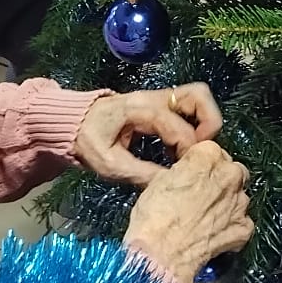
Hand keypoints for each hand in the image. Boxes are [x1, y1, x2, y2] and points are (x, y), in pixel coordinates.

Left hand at [74, 83, 223, 185]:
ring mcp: (158, 97)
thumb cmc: (89, 141)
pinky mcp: (159, 103)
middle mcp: (154, 97)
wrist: (72, 123)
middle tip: (198, 154)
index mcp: (140, 109)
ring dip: (204, 122)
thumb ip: (142, 174)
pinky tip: (180, 150)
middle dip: (209, 125)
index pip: (179, 126)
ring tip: (192, 152)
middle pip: (199, 96)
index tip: (185, 172)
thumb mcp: (110, 164)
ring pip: (197, 97)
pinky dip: (194, 124)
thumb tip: (171, 186)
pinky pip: (187, 106)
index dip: (188, 151)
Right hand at [123, 141, 252, 282]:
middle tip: (201, 195)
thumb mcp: (160, 179)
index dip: (201, 164)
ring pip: (239, 196)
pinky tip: (214, 232)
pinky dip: (232, 226)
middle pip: (232, 171)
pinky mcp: (243, 228)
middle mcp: (229, 175)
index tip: (193, 175)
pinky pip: (243, 222)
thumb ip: (184, 169)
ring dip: (227, 203)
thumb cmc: (154, 216)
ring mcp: (239, 203)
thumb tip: (190, 174)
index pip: (212, 151)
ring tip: (205, 217)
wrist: (160, 254)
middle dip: (220, 180)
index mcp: (208, 156)